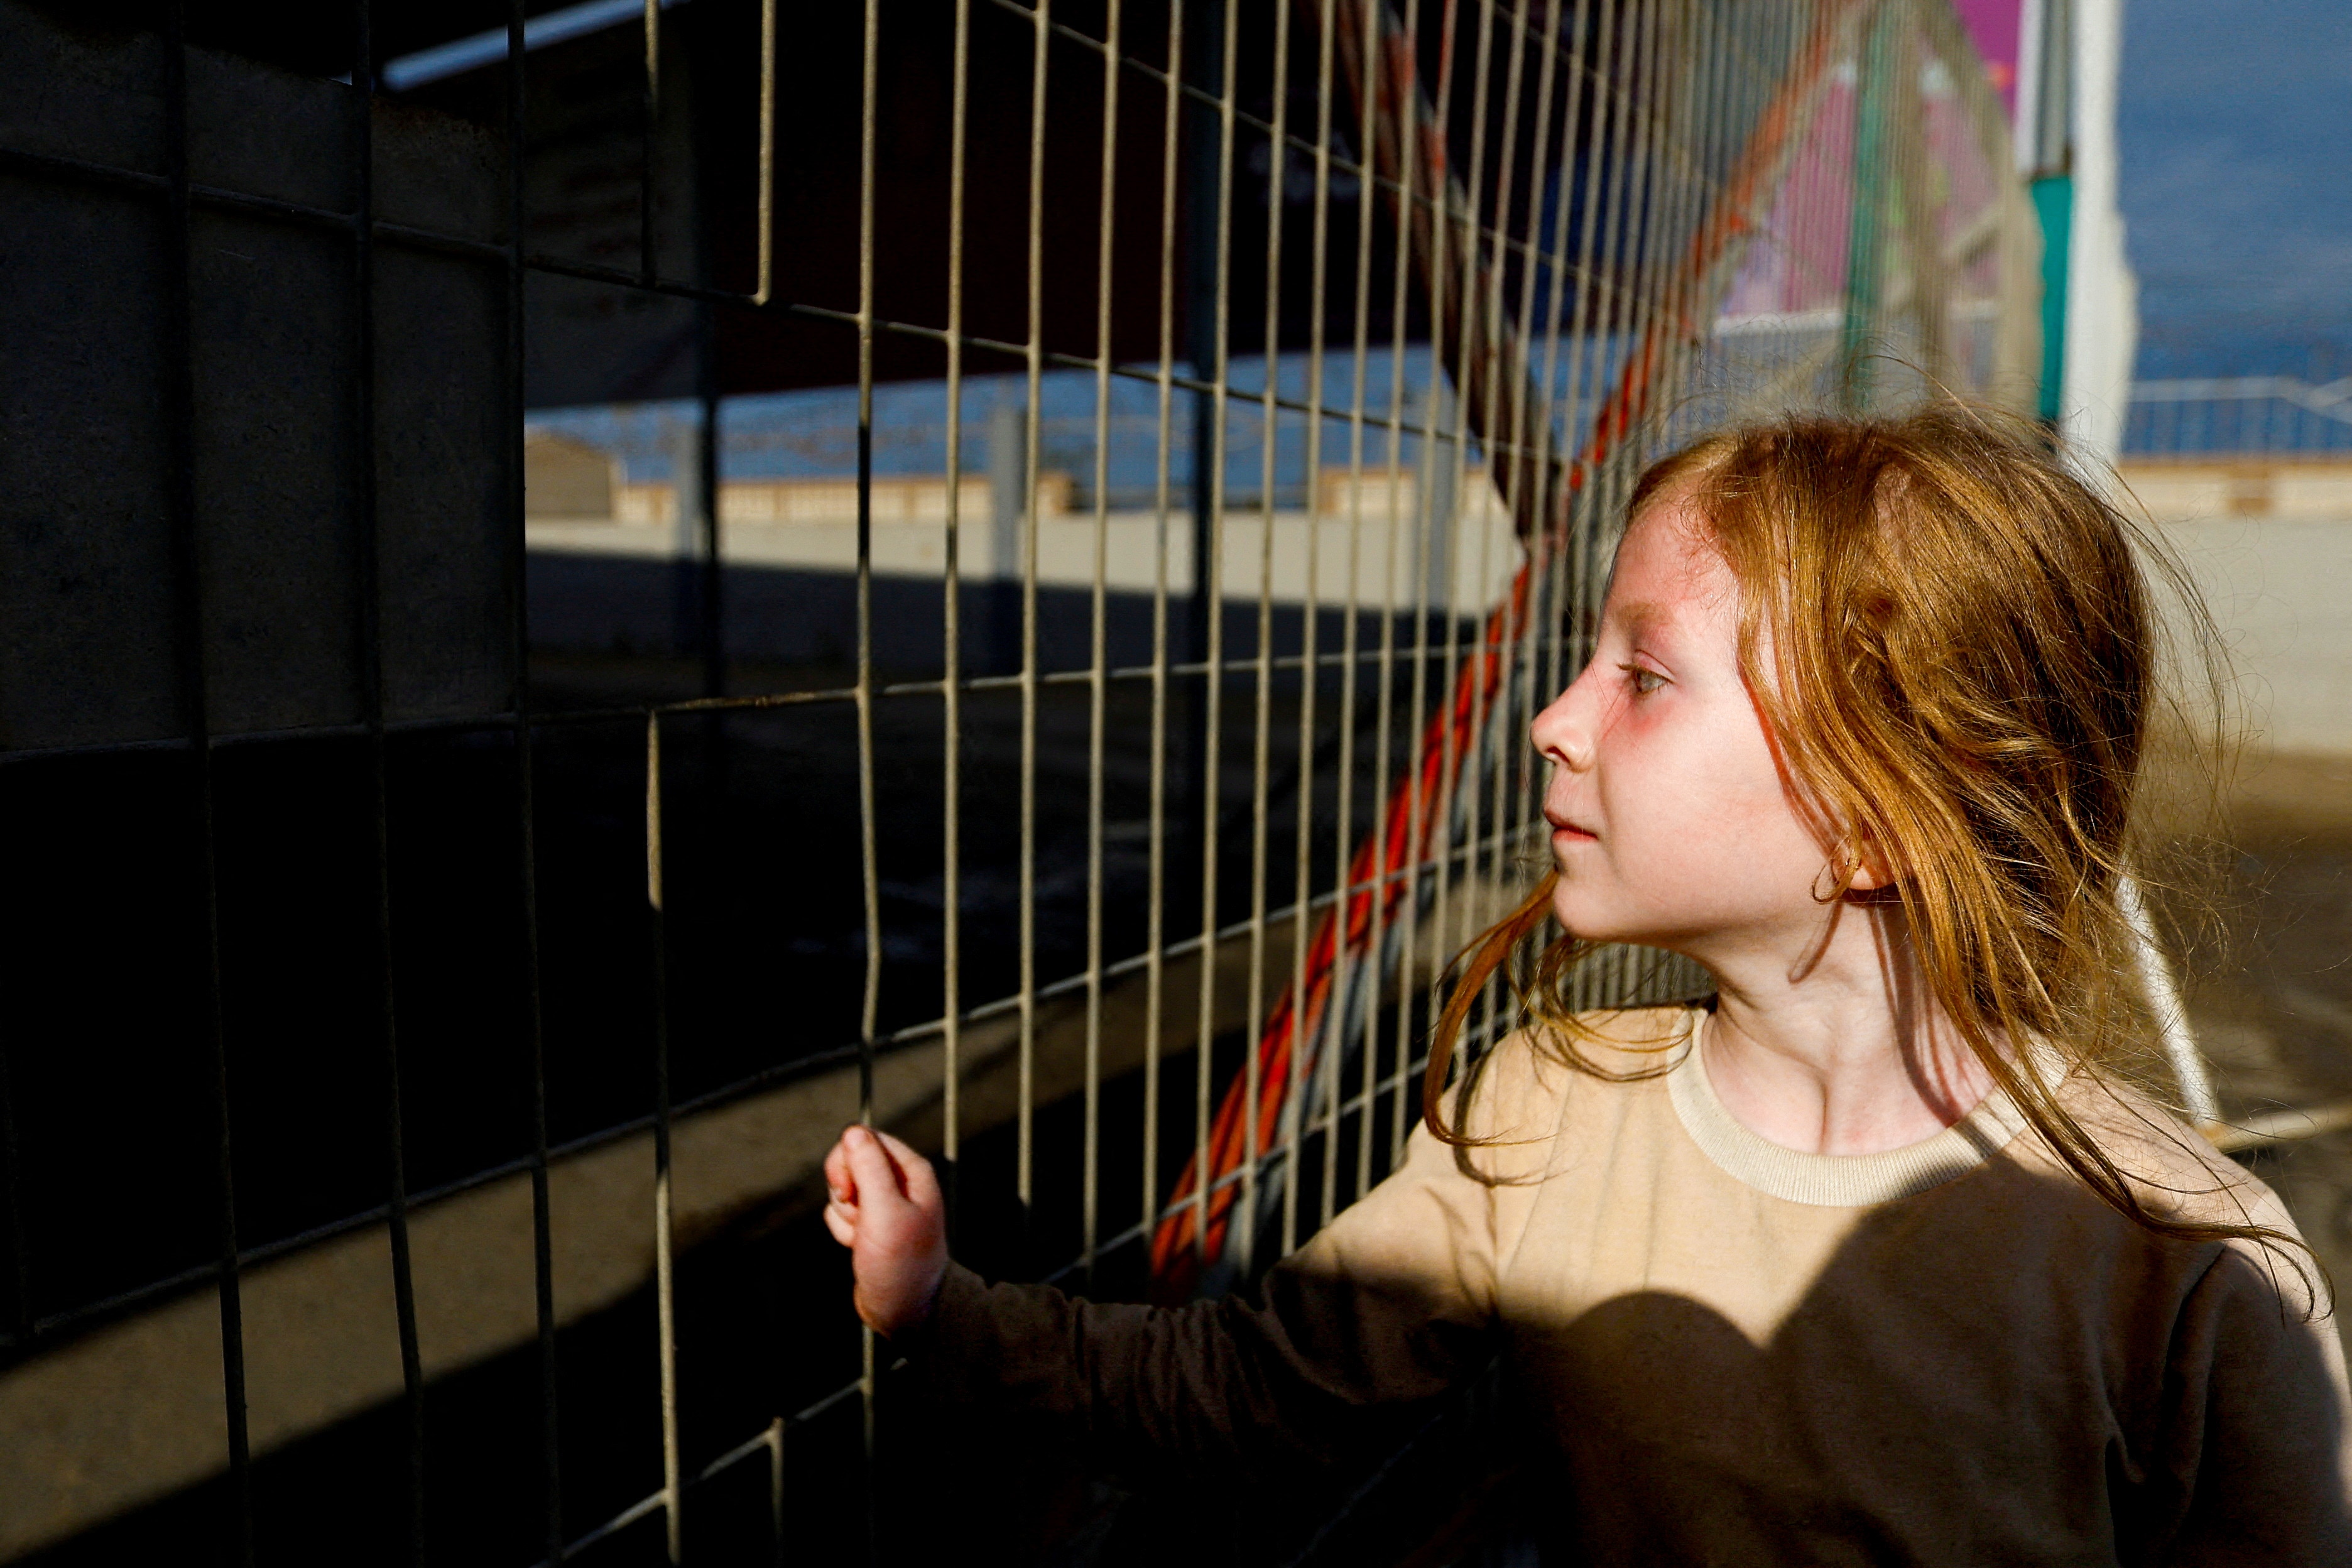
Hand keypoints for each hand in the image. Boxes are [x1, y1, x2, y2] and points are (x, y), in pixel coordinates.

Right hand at [822, 1124, 948, 1337]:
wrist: (904, 1309)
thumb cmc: (902, 1263)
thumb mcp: (885, 1212)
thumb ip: (869, 1169)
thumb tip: (853, 1131)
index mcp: (910, 1170)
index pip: (866, 1138)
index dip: (848, 1161)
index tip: (849, 1190)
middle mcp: (898, 1182)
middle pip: (850, 1161)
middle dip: (844, 1191)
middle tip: (859, 1216)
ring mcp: (881, 1203)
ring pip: (842, 1189)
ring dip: (844, 1215)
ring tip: (864, 1238)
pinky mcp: (867, 1223)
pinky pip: (839, 1213)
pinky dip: (842, 1231)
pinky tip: (858, 1247)